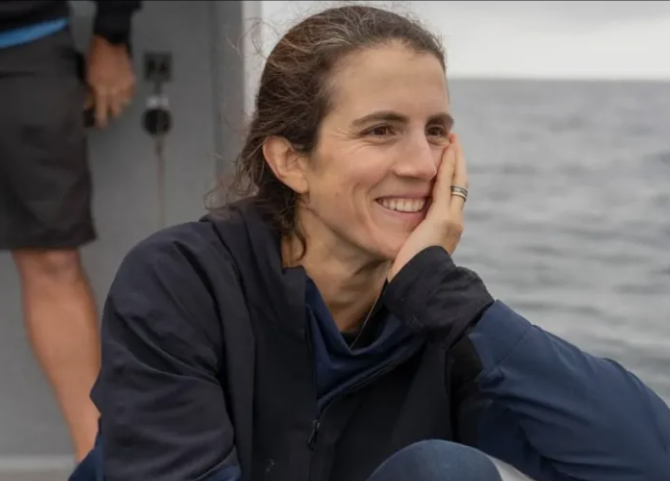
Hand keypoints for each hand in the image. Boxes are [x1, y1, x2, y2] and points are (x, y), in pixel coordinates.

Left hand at [86, 36, 135, 127]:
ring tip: (116, 104)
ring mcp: (125, 87)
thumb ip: (89, 91)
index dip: (100, 121)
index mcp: (101, 90)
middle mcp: (114, 91)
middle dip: (112, 115)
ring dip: (119, 105)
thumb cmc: (94, 57)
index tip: (100, 126)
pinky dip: (127, 97)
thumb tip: (88, 104)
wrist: (110, 42)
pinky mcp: (132, 81)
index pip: (101, 111)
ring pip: (124, 104)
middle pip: (116, 111)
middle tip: (108, 115)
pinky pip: (131, 94)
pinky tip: (124, 95)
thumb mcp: (87, 74)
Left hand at [388, 134, 468, 279]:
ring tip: (452, 141)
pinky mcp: (442, 219)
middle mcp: (454, 222)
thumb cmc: (413, 276)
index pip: (451, 198)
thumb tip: (404, 237)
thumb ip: (413, 240)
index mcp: (447, 230)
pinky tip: (446, 151)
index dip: (451, 178)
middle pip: (459, 185)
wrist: (422, 287)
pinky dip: (447, 167)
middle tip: (454, 142)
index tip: (448, 161)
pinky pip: (445, 186)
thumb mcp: (413, 253)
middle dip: (457, 163)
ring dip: (454, 160)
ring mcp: (451, 220)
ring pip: (456, 182)